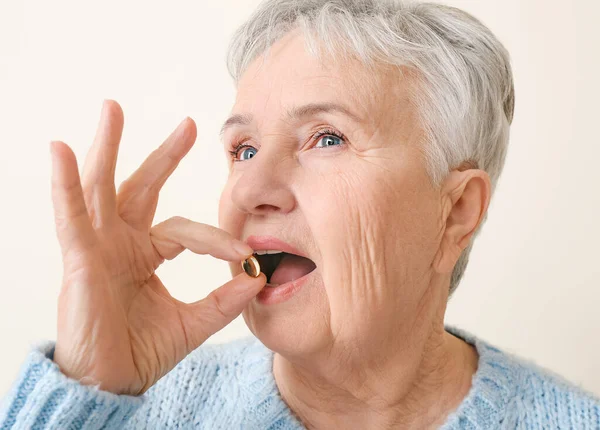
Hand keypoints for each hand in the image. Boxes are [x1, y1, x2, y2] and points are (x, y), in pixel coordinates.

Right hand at [50, 100, 264, 394]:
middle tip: (189, 124)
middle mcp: (121, 243)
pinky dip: (66, 184)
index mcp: (146, 254)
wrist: (111, 384)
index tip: (245, 253)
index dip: (216, 240)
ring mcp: (98, 246)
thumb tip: (259, 277)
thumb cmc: (142, 351)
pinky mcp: (80, 258)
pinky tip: (63, 151)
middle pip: (141, 188)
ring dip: (107, 147)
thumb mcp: (193, 323)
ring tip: (113, 108)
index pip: (185, 230)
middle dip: (163, 155)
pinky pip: (72, 217)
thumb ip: (224, 301)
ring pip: (102, 187)